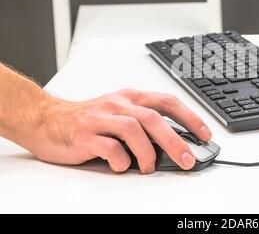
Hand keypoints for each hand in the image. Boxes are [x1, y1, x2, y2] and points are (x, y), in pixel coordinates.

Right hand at [29, 89, 211, 173]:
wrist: (47, 119)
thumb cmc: (89, 119)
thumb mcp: (120, 113)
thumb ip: (144, 124)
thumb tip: (175, 144)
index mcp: (131, 97)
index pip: (168, 102)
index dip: (190, 117)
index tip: (205, 135)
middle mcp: (118, 104)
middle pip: (154, 118)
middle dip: (175, 141)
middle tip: (187, 160)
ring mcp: (101, 118)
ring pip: (134, 130)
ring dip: (148, 152)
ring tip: (149, 167)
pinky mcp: (85, 134)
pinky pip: (109, 147)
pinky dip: (121, 160)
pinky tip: (122, 166)